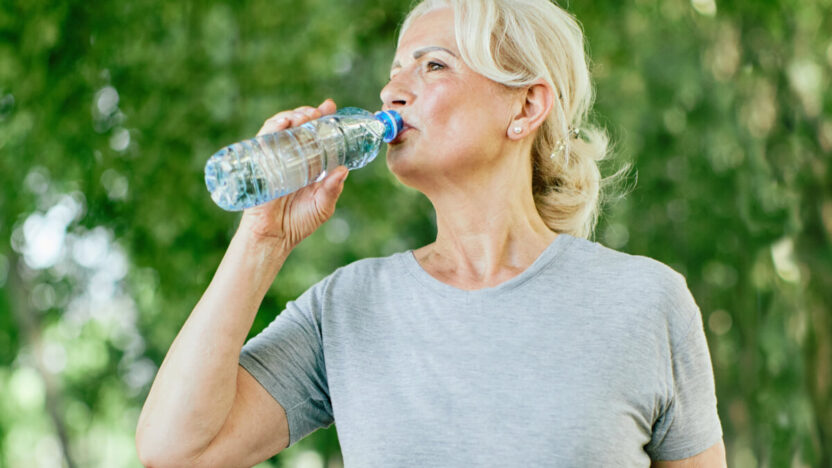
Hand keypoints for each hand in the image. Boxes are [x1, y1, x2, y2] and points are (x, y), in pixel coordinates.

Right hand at [238, 99, 347, 248]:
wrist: (275, 237)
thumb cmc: (299, 223)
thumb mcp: (323, 205)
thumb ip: (333, 189)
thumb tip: (344, 169)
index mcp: (309, 164)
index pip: (315, 135)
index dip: (322, 119)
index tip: (329, 107)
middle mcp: (292, 157)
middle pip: (299, 127)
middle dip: (309, 114)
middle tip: (318, 112)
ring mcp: (275, 158)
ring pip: (282, 128)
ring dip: (293, 116)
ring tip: (305, 116)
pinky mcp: (260, 162)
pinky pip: (264, 139)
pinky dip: (273, 127)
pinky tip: (284, 122)